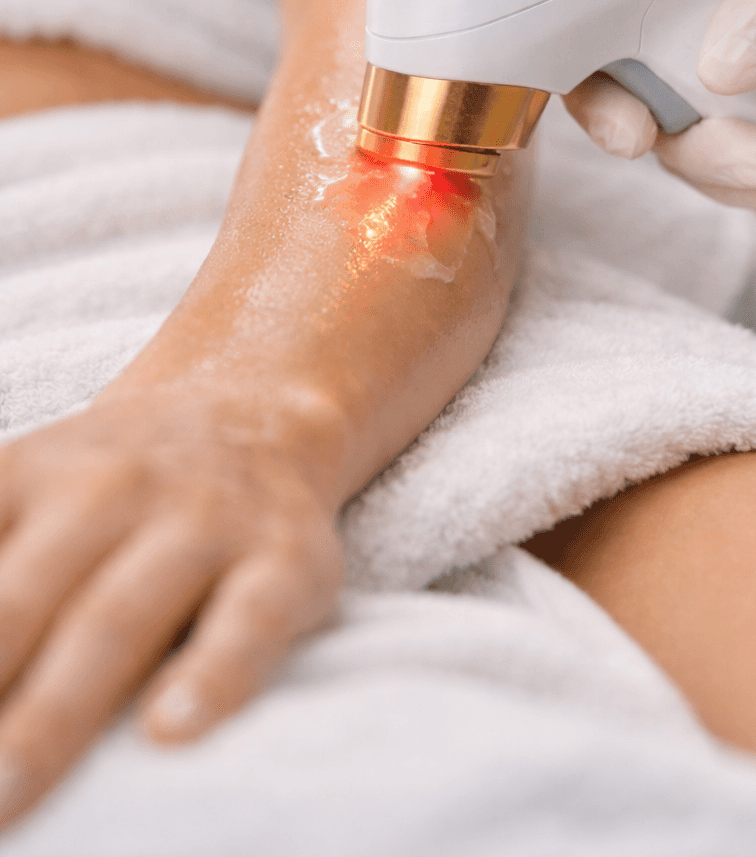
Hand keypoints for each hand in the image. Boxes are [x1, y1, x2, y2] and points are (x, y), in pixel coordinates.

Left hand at [0, 392, 341, 828]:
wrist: (258, 409)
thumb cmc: (111, 485)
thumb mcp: (19, 491)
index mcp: (26, 476)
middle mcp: (107, 489)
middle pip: (17, 599)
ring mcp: (198, 522)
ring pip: (117, 617)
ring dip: (53, 708)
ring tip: (4, 790)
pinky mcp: (284, 561)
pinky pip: (248, 622)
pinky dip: (212, 674)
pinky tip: (170, 729)